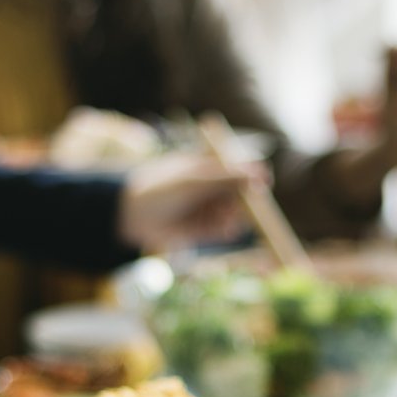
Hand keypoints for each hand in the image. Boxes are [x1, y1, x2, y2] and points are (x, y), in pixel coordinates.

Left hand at [117, 152, 263, 250]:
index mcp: (211, 166)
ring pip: (237, 213)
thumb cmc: (160, 188)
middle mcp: (214, 187)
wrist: (132, 217)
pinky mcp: (206, 229)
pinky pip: (227, 230)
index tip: (264, 183)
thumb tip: (260, 175)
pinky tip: (222, 230)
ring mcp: (211, 208)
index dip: (257, 175)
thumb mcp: (195, 180)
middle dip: (246, 201)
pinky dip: (227, 230)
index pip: (243, 167)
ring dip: (234, 216)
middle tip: (239, 205)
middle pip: (245, 193)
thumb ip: (227, 178)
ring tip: (222, 218)